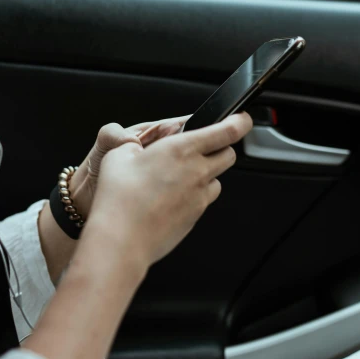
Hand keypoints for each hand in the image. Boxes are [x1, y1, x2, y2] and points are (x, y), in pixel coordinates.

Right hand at [84, 113, 252, 268]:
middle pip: (229, 155)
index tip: (241, 119)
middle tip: (199, 150)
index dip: (240, 121)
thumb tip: (137, 146)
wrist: (122, 239)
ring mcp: (199, 197)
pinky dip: (194, 196)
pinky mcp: (196, 217)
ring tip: (178, 178)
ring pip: (217, 180)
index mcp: (181, 149)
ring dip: (206, 175)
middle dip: (219, 149)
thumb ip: (134, 144)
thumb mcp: (118, 155)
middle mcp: (197, 171)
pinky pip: (203, 200)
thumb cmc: (119, 198)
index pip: (228, 131)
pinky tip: (170, 199)